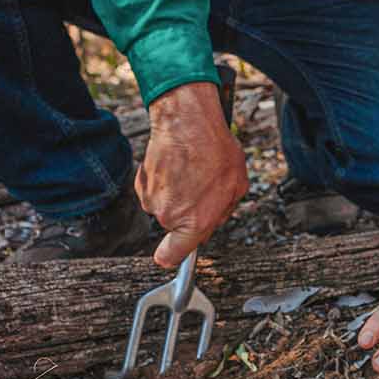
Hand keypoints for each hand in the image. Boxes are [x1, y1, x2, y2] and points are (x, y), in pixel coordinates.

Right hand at [137, 81, 248, 267]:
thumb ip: (222, 211)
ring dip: (176, 193)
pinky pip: (154, 190)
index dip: (172, 254)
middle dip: (188, 210)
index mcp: (194, 223)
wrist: (188, 122)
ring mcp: (152, 199)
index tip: (173, 252)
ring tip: (192, 169)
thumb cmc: (215, 151)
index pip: (172, 256)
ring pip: (165, 205)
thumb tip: (211, 220)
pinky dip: (163, 180)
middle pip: (176, 225)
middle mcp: (169, 216)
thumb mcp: (237, 186)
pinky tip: (177, 164)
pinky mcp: (141, 183)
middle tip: (202, 185)